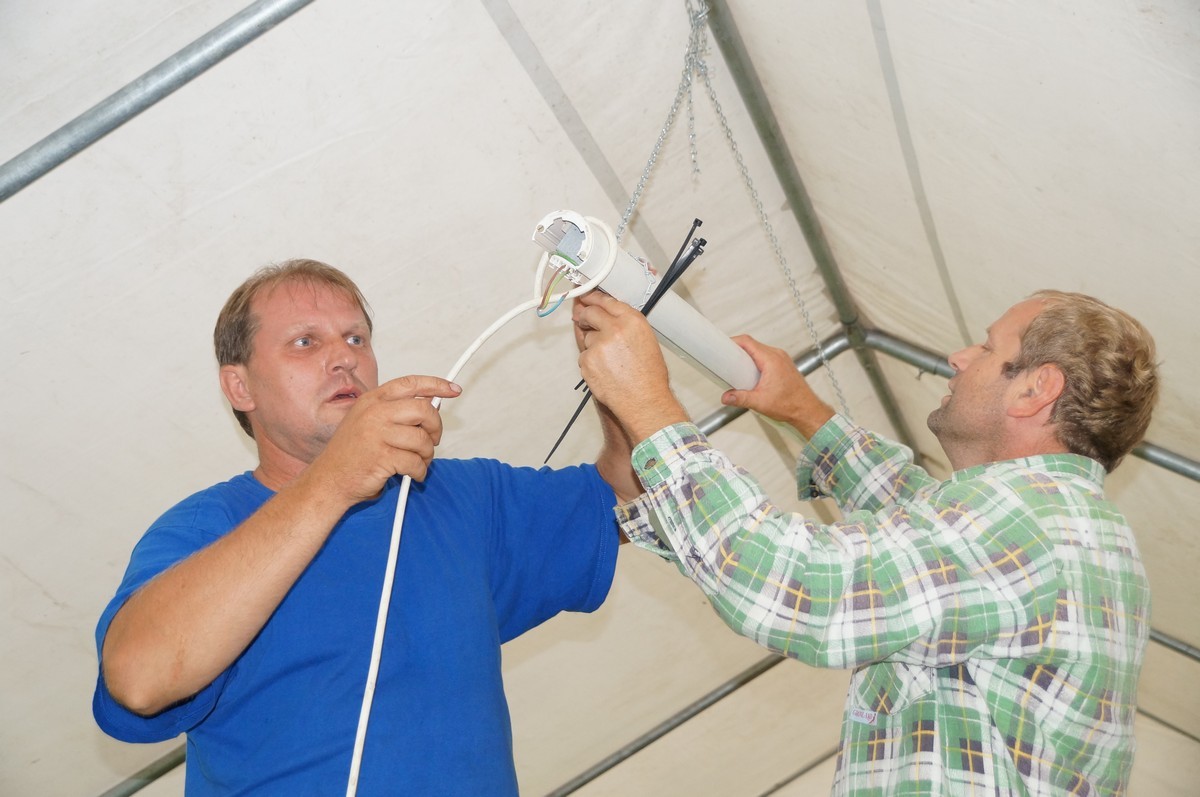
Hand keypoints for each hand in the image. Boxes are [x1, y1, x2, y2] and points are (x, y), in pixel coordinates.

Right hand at [309, 375, 460, 503]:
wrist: (329, 480)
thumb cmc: (351, 453)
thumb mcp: (369, 421)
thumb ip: (396, 411)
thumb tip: (432, 405)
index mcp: (372, 400)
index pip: (410, 383)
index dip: (436, 385)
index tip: (453, 390)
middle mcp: (374, 412)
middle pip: (424, 410)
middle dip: (436, 428)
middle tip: (433, 440)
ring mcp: (377, 434)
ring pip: (423, 440)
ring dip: (427, 455)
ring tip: (418, 461)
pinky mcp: (382, 457)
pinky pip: (416, 462)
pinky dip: (420, 471)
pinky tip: (412, 473)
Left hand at [573, 291, 687, 442]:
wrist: (645, 402)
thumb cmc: (649, 377)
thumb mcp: (645, 340)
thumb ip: (624, 324)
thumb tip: (605, 314)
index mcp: (633, 321)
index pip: (606, 300)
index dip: (592, 297)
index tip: (583, 295)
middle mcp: (615, 328)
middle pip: (589, 312)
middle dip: (584, 316)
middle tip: (583, 320)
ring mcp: (599, 344)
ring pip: (586, 337)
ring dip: (592, 345)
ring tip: (611, 362)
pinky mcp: (588, 360)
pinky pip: (584, 356)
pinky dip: (590, 362)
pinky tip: (606, 372)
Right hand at [720, 335, 833, 437]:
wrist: (807, 411)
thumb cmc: (791, 405)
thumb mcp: (760, 402)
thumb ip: (740, 398)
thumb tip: (726, 397)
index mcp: (771, 360)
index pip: (748, 342)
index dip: (733, 341)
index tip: (722, 346)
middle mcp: (777, 355)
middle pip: (752, 344)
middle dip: (737, 350)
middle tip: (726, 359)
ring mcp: (782, 359)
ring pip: (759, 350)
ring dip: (747, 356)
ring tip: (736, 367)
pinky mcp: (783, 364)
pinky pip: (766, 356)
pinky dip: (756, 361)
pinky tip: (750, 373)